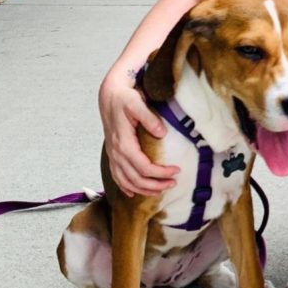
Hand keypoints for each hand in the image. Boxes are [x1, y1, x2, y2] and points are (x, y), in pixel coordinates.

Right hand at [99, 69, 178, 197]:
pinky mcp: (112, 154)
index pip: (143, 166)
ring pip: (125, 181)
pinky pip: (116, 176)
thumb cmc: (125, 98)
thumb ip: (149, 118)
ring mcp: (112, 154)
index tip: (177, 170)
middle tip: (174, 183)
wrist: (110, 95)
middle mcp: (116, 152)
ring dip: (143, 189)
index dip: (160, 173)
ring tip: (161, 190)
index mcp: (123, 142)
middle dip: (155, 185)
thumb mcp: (137, 103)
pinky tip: (133, 193)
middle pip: (135, 178)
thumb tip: (162, 133)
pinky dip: (125, 187)